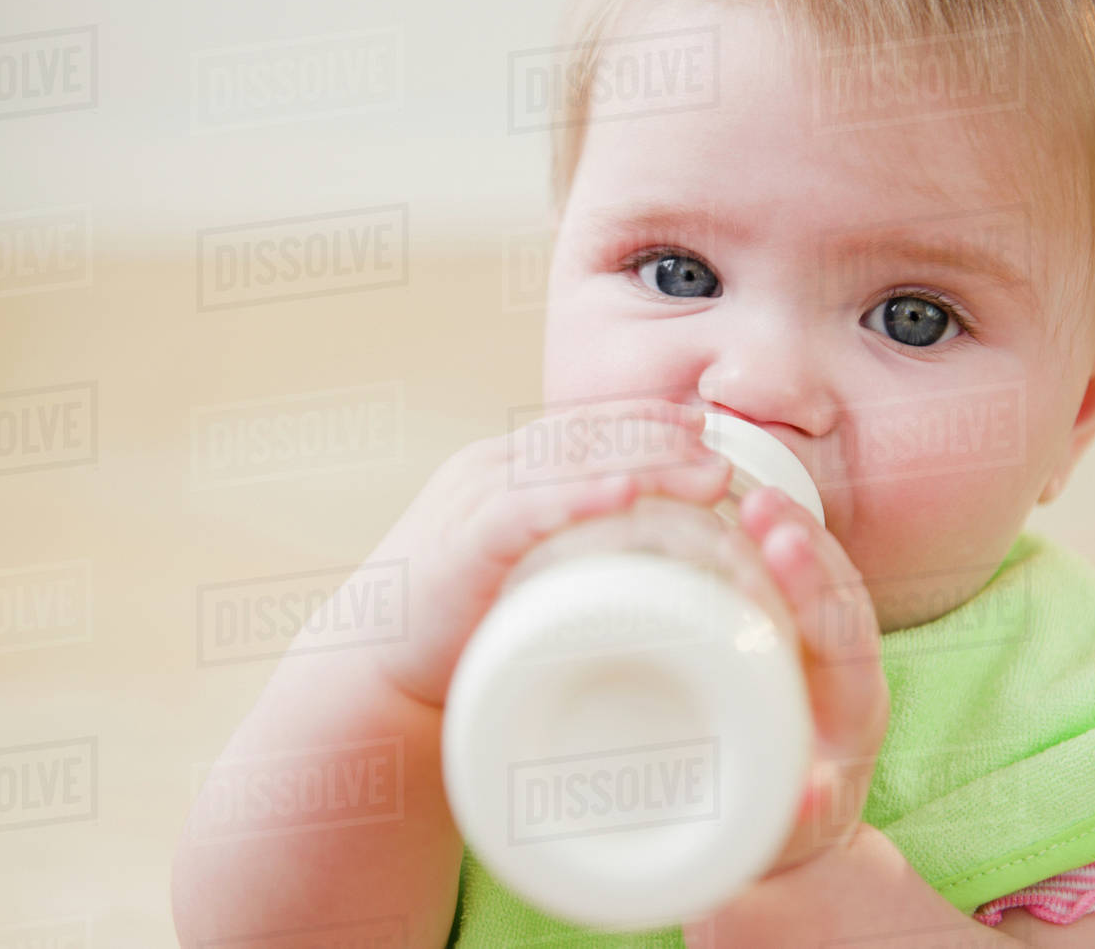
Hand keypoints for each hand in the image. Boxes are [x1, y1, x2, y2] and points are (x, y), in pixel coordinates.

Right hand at [344, 397, 731, 706]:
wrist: (372, 674)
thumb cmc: (458, 626)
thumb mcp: (516, 566)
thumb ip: (563, 543)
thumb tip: (642, 545)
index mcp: (502, 471)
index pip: (582, 428)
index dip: (645, 421)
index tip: (704, 429)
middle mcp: (487, 473)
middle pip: (583, 435)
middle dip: (658, 438)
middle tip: (722, 455)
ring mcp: (471, 503)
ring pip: (563, 462)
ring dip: (640, 459)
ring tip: (702, 471)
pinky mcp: (460, 548)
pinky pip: (522, 510)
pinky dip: (576, 497)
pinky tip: (624, 494)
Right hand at [736, 485, 890, 871]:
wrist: (787, 833)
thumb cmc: (780, 832)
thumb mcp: (785, 838)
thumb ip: (793, 820)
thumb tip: (797, 802)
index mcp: (854, 714)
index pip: (844, 638)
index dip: (813, 590)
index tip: (775, 547)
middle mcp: (849, 670)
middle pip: (839, 592)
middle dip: (802, 543)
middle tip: (758, 504)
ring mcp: (822, 647)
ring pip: (820, 573)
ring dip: (787, 529)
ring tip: (746, 493)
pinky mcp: (793, 634)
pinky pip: (789, 576)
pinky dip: (765, 540)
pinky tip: (730, 510)